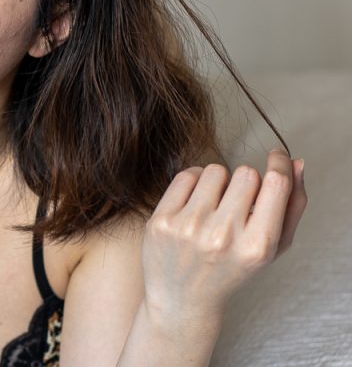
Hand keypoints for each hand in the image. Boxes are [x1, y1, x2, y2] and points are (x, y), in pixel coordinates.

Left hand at [141, 150, 306, 321]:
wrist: (183, 300)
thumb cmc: (232, 269)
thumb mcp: (271, 249)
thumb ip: (291, 206)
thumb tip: (295, 162)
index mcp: (256, 247)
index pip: (276, 184)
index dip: (279, 163)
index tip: (276, 156)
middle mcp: (222, 236)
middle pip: (246, 174)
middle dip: (246, 182)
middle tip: (238, 203)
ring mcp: (189, 228)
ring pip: (215, 170)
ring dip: (219, 181)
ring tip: (215, 206)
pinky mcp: (162, 221)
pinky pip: (187, 175)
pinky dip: (195, 181)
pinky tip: (195, 203)